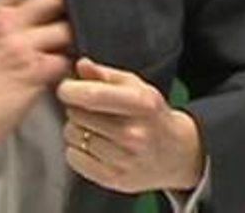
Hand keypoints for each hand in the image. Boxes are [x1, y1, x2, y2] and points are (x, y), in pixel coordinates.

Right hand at [0, 0, 71, 170]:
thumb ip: (6, 29)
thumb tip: (32, 24)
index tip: (49, 0)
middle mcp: (9, 25)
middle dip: (66, 10)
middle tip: (66, 27)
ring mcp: (24, 46)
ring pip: (67, 27)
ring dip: (72, 42)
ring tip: (68, 55)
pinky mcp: (36, 71)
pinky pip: (69, 59)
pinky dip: (72, 68)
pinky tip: (65, 76)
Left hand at [57, 57, 203, 192]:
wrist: (177, 153)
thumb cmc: (151, 115)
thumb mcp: (136, 86)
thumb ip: (105, 74)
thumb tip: (81, 65)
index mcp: (141, 105)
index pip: (91, 95)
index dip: (69, 90)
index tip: (66, 89)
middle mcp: (134, 134)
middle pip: (77, 115)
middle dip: (75, 108)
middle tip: (90, 111)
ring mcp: (125, 159)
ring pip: (72, 136)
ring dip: (76, 129)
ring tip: (94, 128)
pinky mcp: (115, 179)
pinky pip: (73, 158)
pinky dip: (76, 150)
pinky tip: (93, 146)